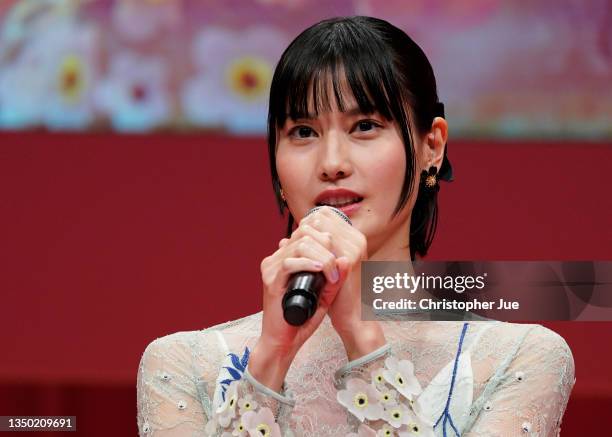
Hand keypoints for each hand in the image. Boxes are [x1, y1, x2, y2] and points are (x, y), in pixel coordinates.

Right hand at [249, 208, 351, 391]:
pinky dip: (307, 263)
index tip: (341, 259)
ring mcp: (271, 269)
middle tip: (338, 269)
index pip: (308, 232)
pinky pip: (289, 263)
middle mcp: (277, 259)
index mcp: (287, 258)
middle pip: (305, 234)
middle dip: (327, 247)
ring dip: (322, 257)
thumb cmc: (302, 319)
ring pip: (300, 245)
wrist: (284, 342)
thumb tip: (344, 258)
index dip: (327, 239)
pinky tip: (319, 269)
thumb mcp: (324, 295)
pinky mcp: (271, 281)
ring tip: (332, 274)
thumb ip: (334, 278)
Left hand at [299, 208, 386, 360]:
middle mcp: (357, 239)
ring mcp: (354, 247)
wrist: (352, 316)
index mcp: (354, 238)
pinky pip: (322, 242)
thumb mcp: (325, 269)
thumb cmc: (339, 294)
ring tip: (294, 254)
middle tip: (292, 247)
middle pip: (319, 217)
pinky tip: (298, 260)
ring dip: (302, 238)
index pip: (325, 214)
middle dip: (302, 230)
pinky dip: (306, 249)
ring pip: (318, 227)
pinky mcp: (349, 259)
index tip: (297, 240)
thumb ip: (310, 253)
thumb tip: (283, 240)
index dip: (307, 223)